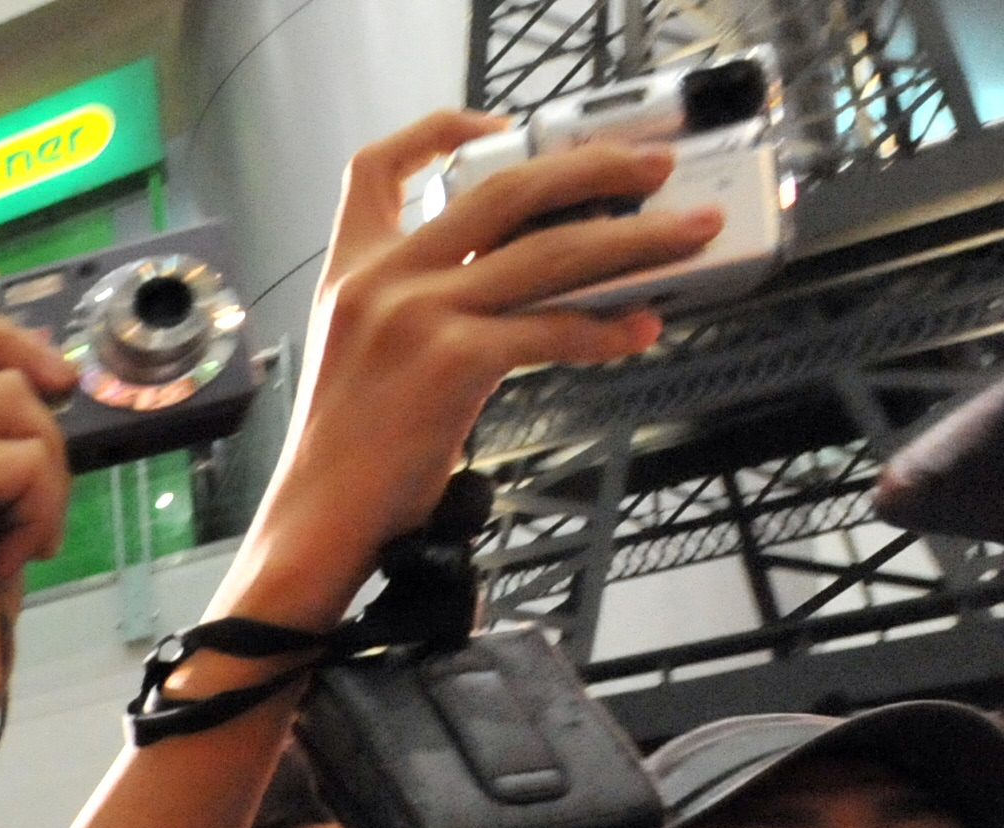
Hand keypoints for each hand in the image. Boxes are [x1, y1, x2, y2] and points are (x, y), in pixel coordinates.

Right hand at [240, 114, 724, 621]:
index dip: (441, 130)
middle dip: (592, 170)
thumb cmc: (345, 456)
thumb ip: (415, 304)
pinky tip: (638, 331)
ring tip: (688, 236)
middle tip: (650, 173)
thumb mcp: (359, 355)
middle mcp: (380, 281)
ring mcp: (415, 317)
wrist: (316, 522)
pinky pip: (550, 329)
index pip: (376, 168)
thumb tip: (520, 284)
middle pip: (501, 189)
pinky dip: (605, 330)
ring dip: (633, 241)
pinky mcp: (450, 363)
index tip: (503, 128)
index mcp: (350, 272)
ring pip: (547, 253)